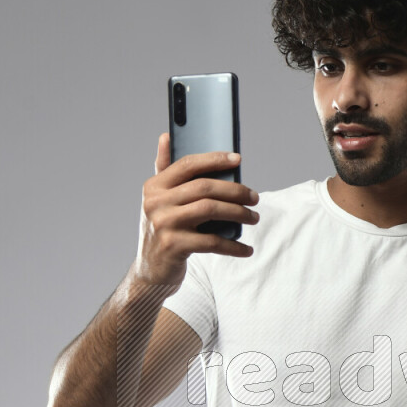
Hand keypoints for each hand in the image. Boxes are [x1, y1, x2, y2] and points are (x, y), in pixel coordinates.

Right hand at [134, 134, 259, 288]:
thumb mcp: (158, 200)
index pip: (187, 164)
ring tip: (253, 217)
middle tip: (255, 197)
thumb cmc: (162, 230)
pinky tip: (246, 249)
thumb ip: (164, 170)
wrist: (151, 270)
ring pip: (210, 210)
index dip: (214, 159)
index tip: (238, 159)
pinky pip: (212, 242)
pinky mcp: (174, 246)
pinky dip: (233, 246)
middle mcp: (156, 202)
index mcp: (154, 186)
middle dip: (235, 191)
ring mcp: (164, 224)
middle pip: (204, 188)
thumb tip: (166, 135)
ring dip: (238, 213)